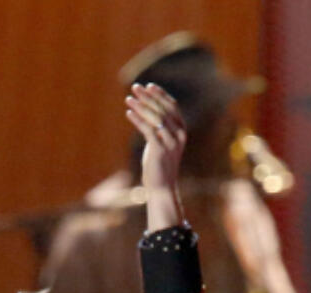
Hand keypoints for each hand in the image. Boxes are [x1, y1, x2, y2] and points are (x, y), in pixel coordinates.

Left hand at [125, 82, 186, 232]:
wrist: (162, 187)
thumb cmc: (160, 164)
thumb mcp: (162, 141)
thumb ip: (159, 126)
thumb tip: (146, 109)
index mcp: (181, 130)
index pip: (172, 106)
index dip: (160, 95)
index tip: (148, 86)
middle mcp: (178, 135)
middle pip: (162, 109)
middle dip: (148, 97)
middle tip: (135, 87)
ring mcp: (170, 143)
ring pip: (155, 118)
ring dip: (140, 106)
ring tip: (128, 98)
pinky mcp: (159, 150)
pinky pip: (147, 130)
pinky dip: (137, 120)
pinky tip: (128, 113)